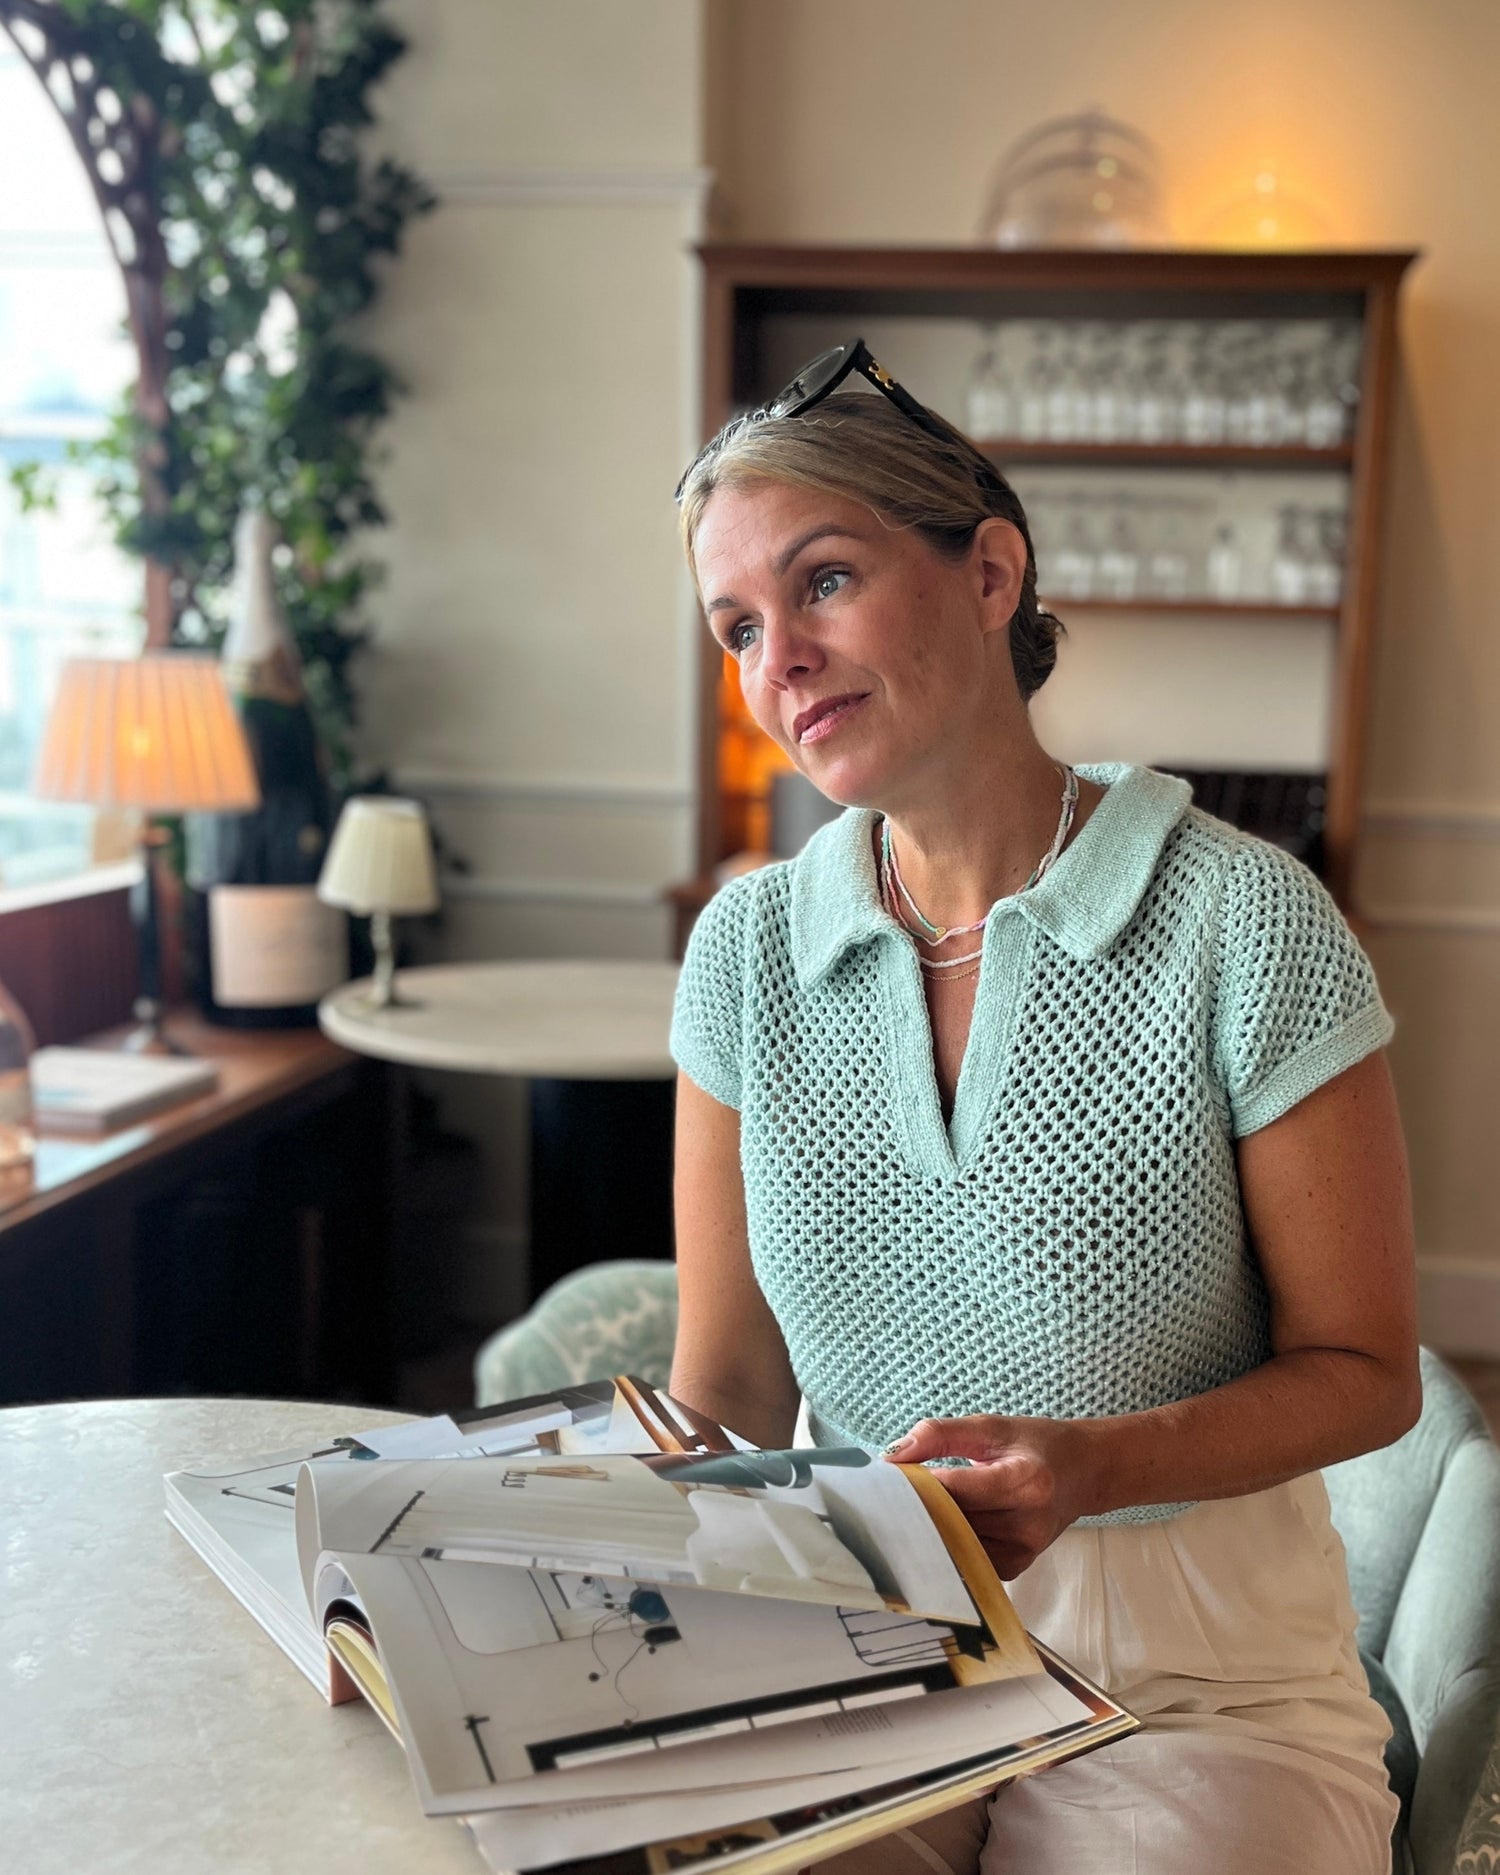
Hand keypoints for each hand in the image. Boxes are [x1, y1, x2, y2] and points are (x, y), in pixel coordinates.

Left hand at [883, 1414, 1093, 1578]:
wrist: (1084, 1472)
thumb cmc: (1037, 1445)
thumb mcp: (991, 1427)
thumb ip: (940, 1435)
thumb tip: (892, 1455)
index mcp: (1025, 1481)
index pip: (955, 1490)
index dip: (917, 1485)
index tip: (887, 1478)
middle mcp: (1028, 1523)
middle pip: (953, 1522)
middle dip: (918, 1508)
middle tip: (888, 1495)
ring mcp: (1024, 1552)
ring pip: (956, 1545)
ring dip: (931, 1528)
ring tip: (912, 1507)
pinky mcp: (1017, 1568)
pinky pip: (969, 1560)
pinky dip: (949, 1542)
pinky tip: (938, 1525)